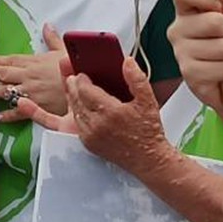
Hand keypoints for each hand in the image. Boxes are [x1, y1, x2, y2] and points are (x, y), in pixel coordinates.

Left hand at [0, 24, 70, 122]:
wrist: (84, 91)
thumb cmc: (74, 71)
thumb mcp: (64, 52)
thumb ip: (52, 40)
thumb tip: (48, 25)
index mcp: (34, 62)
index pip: (10, 60)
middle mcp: (28, 76)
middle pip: (2, 73)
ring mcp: (30, 92)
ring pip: (5, 91)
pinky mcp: (36, 107)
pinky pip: (18, 112)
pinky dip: (7, 115)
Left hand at [67, 56, 173, 175]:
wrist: (148, 159)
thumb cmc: (149, 130)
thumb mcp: (148, 101)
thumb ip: (137, 79)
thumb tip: (127, 62)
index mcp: (111, 111)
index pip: (85, 89)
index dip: (81, 79)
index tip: (82, 73)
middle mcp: (98, 124)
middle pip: (76, 99)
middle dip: (73, 86)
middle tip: (74, 78)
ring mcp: (91, 136)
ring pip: (75, 111)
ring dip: (74, 99)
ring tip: (76, 90)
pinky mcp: (89, 144)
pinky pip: (78, 124)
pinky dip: (78, 114)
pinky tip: (82, 107)